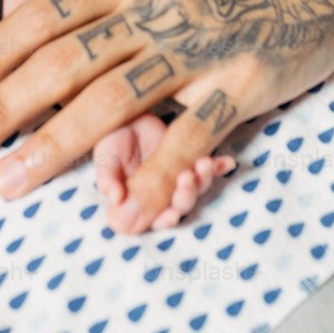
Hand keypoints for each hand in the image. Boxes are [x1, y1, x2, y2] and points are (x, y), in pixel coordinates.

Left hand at [0, 0, 333, 231]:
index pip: (44, 15)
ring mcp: (196, 45)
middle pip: (64, 60)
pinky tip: (127, 208)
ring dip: (54, 144)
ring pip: (114, 98)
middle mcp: (152, 8)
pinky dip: (160, 170)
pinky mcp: (242, 79)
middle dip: (2, 104)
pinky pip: (194, 129)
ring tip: (7, 180)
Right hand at [93, 113, 235, 230]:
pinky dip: (220, 166)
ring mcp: (179, 175)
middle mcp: (164, 192)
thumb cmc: (112, 138)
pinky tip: (228, 162)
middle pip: (181, 204)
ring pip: (197, 186)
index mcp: (141, 199)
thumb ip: (108, 179)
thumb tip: (115, 201)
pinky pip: (209, 165)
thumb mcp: (105, 156)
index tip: (171, 213)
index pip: (156, 218)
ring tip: (204, 164)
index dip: (165, 219)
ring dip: (203, 179)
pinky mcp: (191, 156)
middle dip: (186, 195)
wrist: (126, 113)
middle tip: (186, 178)